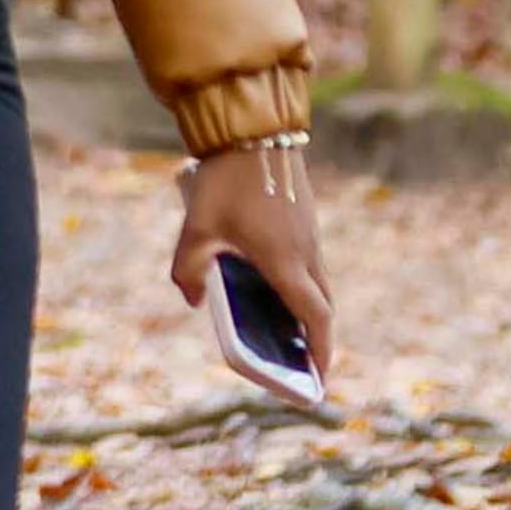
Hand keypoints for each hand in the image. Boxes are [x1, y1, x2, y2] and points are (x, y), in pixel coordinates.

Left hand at [173, 146, 335, 387]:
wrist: (253, 129)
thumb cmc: (225, 180)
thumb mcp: (197, 227)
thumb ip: (189, 269)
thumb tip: (194, 299)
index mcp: (286, 262)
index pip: (315, 319)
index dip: (320, 353)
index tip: (319, 380)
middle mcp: (306, 252)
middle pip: (322, 307)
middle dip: (315, 338)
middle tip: (301, 363)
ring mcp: (309, 234)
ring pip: (318, 283)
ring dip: (309, 309)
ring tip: (286, 330)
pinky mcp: (305, 219)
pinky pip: (310, 262)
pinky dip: (302, 283)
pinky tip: (275, 283)